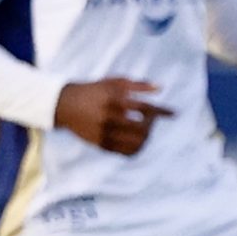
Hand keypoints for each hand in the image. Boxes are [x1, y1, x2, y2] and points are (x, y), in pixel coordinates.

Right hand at [54, 77, 170, 154]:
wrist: (63, 104)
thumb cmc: (93, 91)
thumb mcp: (113, 82)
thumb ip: (138, 85)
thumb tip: (161, 87)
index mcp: (114, 101)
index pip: (145, 108)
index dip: (162, 112)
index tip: (174, 114)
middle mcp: (109, 118)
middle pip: (143, 128)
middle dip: (152, 124)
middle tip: (151, 120)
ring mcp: (104, 133)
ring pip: (136, 143)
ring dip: (146, 138)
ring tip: (145, 131)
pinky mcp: (100, 144)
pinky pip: (126, 152)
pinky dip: (137, 148)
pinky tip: (138, 141)